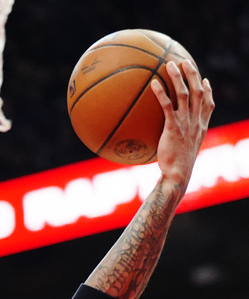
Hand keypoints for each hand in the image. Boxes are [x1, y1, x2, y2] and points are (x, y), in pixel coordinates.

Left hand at [151, 59, 213, 187]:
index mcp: (201, 126)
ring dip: (178, 77)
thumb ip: (179, 141)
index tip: (204, 80)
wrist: (177, 175)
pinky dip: (161, 93)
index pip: (208, 104)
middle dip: (192, 74)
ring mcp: (186, 123)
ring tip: (169, 64)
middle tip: (184, 61)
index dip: (207, 91)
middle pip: (198, 92)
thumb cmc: (176, 166)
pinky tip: (153, 83)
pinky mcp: (173, 127)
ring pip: (185, 94)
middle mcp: (196, 121)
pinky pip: (167, 106)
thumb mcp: (182, 151)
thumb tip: (167, 140)